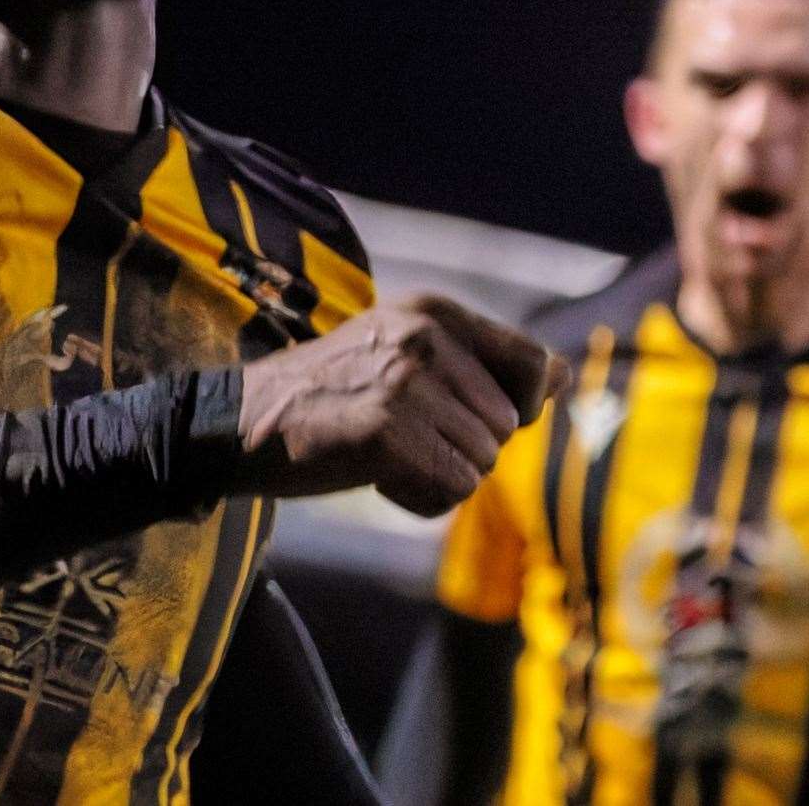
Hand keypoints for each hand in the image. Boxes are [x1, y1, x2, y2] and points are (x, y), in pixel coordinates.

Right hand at [233, 295, 566, 516]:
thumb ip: (488, 365)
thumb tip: (565, 373)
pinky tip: (374, 475)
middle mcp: (424, 335)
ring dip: (439, 475)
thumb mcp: (410, 358)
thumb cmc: (333, 395)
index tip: (465, 416)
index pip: (532, 364)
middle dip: (463, 447)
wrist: (243, 422)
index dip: (517, 408)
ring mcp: (404, 380)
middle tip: (399, 435)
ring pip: (482, 463)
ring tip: (383, 453)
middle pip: (507, 427)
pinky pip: (451, 490)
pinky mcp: (385, 429)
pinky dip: (419, 497)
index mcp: (434, 310)